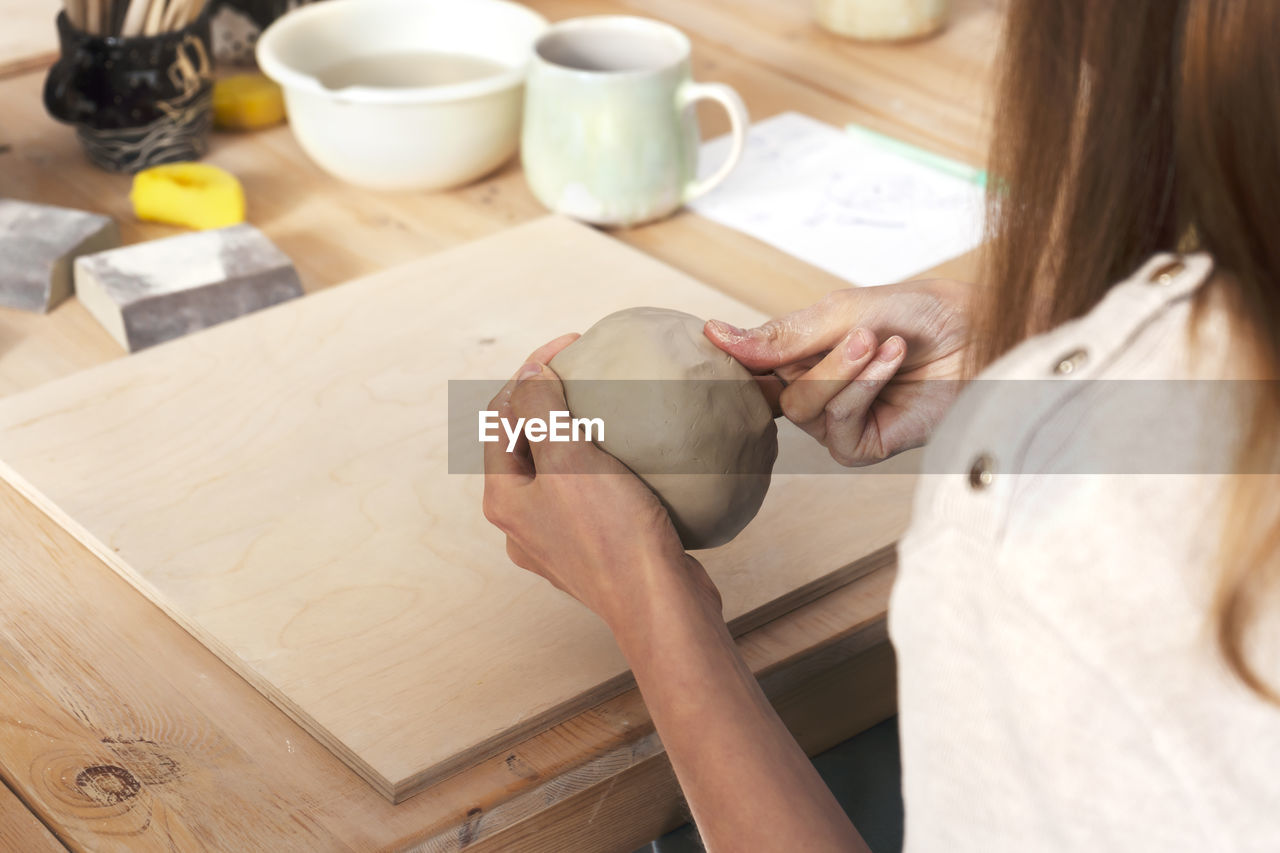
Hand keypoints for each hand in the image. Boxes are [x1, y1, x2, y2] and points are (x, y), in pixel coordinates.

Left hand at [482, 335, 720, 627]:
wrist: (659, 605)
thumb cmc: (612, 534)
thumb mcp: (570, 460)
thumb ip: (541, 410)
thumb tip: (531, 372)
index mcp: (504, 499)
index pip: (499, 417)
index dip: (530, 372)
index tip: (573, 345)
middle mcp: (522, 522)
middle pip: (526, 442)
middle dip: (552, 401)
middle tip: (590, 370)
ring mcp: (557, 539)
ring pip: (559, 469)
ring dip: (580, 433)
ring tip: (613, 407)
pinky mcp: (595, 549)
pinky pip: (591, 493)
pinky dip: (607, 465)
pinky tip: (638, 453)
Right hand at [705, 279, 970, 465]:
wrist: (984, 333)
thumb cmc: (923, 314)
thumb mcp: (844, 311)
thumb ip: (782, 333)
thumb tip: (714, 334)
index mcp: (802, 355)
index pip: (748, 365)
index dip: (733, 357)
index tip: (711, 340)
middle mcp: (814, 391)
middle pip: (770, 390)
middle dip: (816, 359)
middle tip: (859, 332)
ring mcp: (836, 422)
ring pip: (802, 408)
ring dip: (843, 373)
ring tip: (880, 342)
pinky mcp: (861, 446)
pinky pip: (836, 426)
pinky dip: (861, 390)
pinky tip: (891, 361)